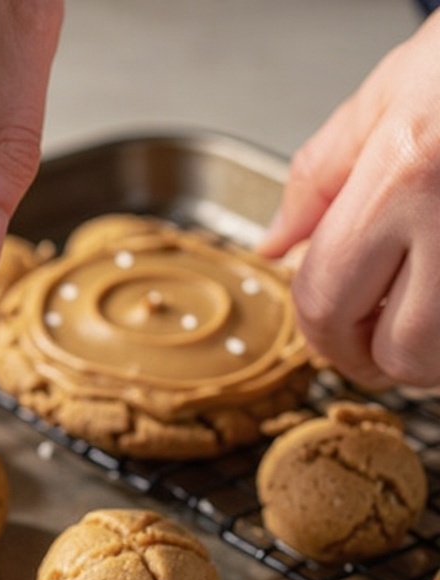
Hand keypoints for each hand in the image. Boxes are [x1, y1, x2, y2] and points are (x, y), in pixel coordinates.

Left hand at [258, 13, 439, 387]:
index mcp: (402, 181)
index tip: (324, 339)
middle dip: (373, 359)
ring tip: (410, 322)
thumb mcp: (381, 100)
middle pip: (401, 350)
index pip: (327, 301)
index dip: (318, 337)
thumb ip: (317, 181)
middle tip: (367, 344)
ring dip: (423, 357)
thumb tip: (275, 244)